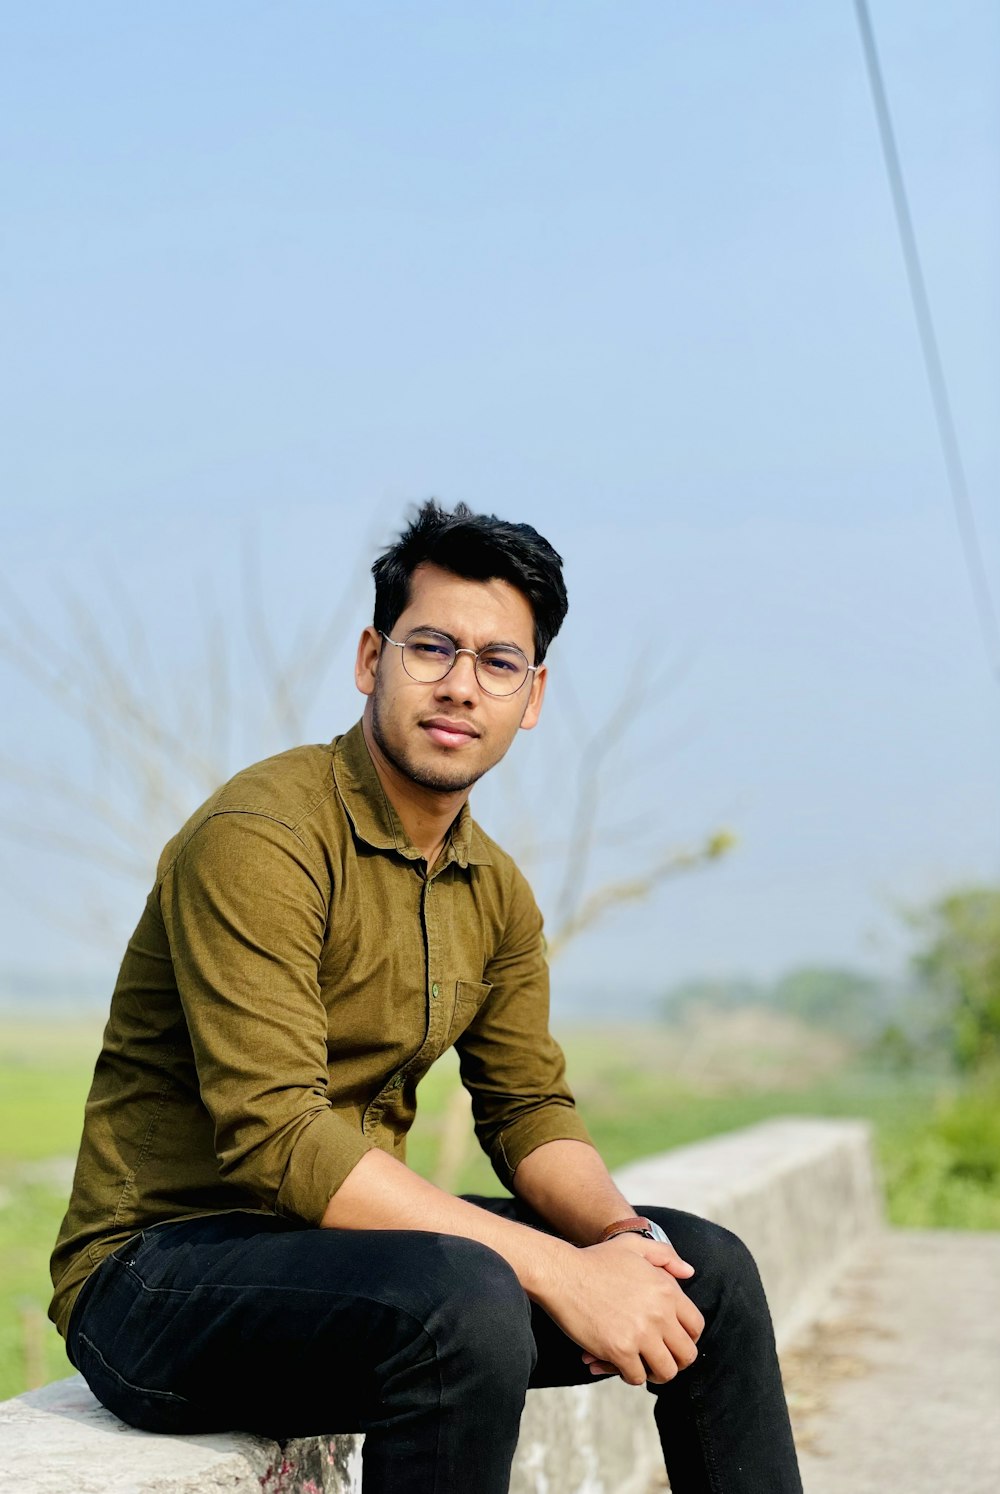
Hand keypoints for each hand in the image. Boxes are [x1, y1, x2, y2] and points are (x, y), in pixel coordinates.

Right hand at [535, 1237, 704, 1386]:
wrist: (562, 1273)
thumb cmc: (596, 1259)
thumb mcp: (634, 1245)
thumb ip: (666, 1255)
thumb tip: (689, 1272)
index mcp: (667, 1290)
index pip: (696, 1326)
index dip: (687, 1338)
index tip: (672, 1341)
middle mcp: (659, 1314)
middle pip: (687, 1355)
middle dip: (675, 1360)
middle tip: (658, 1358)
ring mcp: (640, 1334)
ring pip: (666, 1372)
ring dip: (654, 1373)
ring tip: (641, 1365)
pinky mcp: (619, 1350)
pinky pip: (637, 1377)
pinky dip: (628, 1375)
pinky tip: (615, 1363)